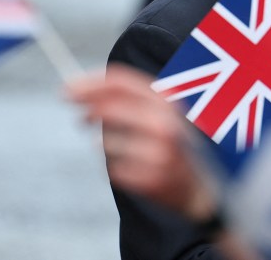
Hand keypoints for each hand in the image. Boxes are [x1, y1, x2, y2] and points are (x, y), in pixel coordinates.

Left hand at [66, 64, 216, 219]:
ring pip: (106, 142)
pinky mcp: (151, 179)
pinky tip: (134, 170)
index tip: (69, 89)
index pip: (121, 82)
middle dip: (88, 110)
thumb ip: (129, 99)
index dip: (91, 84)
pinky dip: (117, 168)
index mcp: (167, 102)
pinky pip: (113, 169)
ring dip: (105, 145)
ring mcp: (159, 152)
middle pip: (111, 107)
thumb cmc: (173, 146)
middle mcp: (165, 123)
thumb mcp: (161, 114)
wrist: (201, 188)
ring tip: (121, 149)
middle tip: (80, 118)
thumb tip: (83, 91)